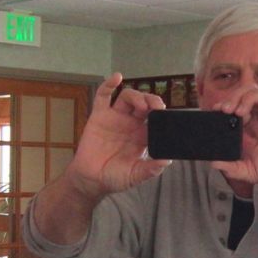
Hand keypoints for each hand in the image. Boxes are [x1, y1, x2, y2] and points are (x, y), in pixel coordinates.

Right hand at [67, 73, 170, 198]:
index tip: (165, 115)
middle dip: (152, 101)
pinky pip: (104, 96)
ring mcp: (115, 118)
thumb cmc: (114, 178)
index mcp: (142, 136)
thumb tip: (166, 161)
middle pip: (144, 104)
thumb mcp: (135, 176)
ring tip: (141, 105)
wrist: (91, 180)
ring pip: (128, 98)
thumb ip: (150, 170)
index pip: (156, 119)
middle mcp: (130, 124)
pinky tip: (117, 78)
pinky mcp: (99, 115)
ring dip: (136, 96)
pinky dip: (109, 84)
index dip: (161, 114)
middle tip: (157, 107)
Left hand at [210, 86, 257, 190]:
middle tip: (226, 110)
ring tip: (241, 111)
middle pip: (249, 92)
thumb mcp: (249, 172)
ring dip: (251, 96)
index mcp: (252, 126)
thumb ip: (232, 168)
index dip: (226, 103)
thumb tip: (214, 163)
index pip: (238, 104)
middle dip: (235, 97)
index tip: (216, 111)